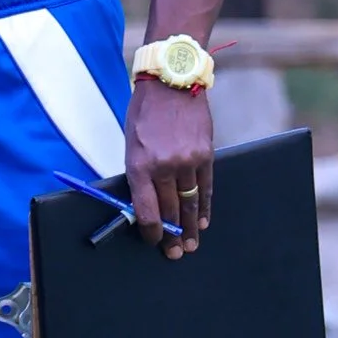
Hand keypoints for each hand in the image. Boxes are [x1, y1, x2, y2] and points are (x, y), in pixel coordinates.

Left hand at [125, 76, 212, 258]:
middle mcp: (164, 166)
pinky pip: (206, 188)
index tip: (153, 241)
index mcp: (139, 165)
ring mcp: (187, 161)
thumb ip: (139, 173)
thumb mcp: (131, 144)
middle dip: (172, 235)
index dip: (151, 231)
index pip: (146, 210)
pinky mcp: (206, 155)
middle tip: (176, 253)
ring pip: (190, 203)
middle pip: (170, 211)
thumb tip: (145, 203)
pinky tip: (203, 220)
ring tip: (192, 244)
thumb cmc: (144, 114)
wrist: (171, 84)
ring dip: (191, 227)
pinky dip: (205, 206)